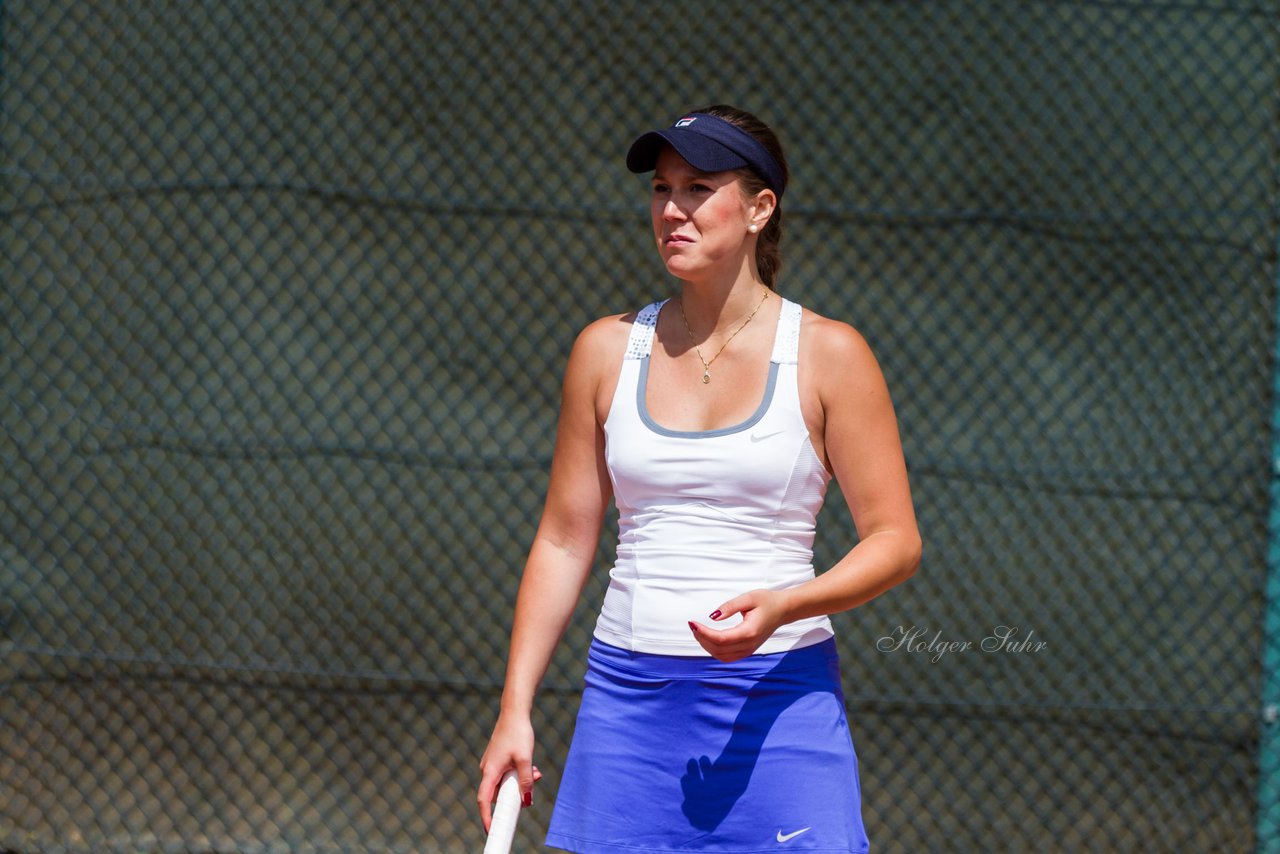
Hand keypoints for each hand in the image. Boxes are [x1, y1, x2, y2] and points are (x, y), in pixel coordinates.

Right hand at [477, 713, 542, 831]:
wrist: (515, 712)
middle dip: (514, 796)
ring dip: (519, 783)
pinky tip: (531, 767)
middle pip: (497, 793)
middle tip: (529, 794)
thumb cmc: (518, 733)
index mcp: (490, 771)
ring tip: (535, 773)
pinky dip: (518, 774)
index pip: (484, 800)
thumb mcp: (525, 759)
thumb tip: (526, 801)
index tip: (492, 830)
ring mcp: (492, 763)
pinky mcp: (498, 758)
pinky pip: (506, 774)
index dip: (486, 817)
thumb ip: (525, 781)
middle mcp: (488, 769)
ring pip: (504, 782)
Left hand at [687, 588, 788, 661]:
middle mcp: (749, 645)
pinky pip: (727, 657)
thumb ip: (729, 607)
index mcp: (749, 632)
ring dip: (707, 646)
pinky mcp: (747, 651)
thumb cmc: (766, 601)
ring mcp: (749, 650)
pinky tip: (708, 639)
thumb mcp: (748, 598)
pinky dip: (714, 650)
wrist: (782, 610)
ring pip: (722, 656)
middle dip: (702, 639)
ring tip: (699, 631)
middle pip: (719, 649)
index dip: (704, 633)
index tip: (693, 623)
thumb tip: (712, 616)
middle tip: (694, 625)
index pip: (721, 639)